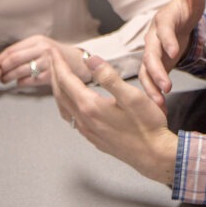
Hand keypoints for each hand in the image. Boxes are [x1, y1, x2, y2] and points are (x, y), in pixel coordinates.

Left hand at [0, 35, 91, 88]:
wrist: (78, 62)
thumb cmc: (56, 55)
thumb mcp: (41, 45)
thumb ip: (24, 50)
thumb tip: (1, 59)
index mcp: (37, 40)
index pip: (12, 49)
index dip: (0, 59)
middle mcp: (42, 48)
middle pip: (14, 60)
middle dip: (3, 69)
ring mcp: (48, 62)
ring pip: (20, 71)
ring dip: (9, 78)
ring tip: (5, 81)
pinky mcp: (52, 75)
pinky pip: (30, 81)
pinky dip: (21, 83)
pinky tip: (19, 83)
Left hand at [50, 49, 177, 186]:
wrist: (154, 156)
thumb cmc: (147, 126)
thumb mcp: (132, 96)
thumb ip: (109, 77)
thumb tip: (90, 60)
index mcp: (91, 106)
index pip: (66, 80)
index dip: (58, 64)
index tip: (52, 51)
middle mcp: (85, 120)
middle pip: (61, 93)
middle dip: (55, 73)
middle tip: (52, 58)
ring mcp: (88, 131)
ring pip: (64, 106)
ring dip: (58, 89)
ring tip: (59, 77)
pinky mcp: (94, 138)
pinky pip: (72, 117)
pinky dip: (66, 103)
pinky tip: (73, 101)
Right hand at [139, 0, 205, 108]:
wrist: (179, 23)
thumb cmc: (185, 11)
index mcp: (163, 21)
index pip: (164, 29)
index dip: (168, 39)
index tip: (174, 50)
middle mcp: (152, 38)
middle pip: (150, 54)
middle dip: (157, 70)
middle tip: (166, 84)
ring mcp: (151, 53)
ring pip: (146, 71)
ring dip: (152, 87)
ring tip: (160, 102)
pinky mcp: (153, 67)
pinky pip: (149, 81)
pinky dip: (153, 94)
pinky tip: (159, 108)